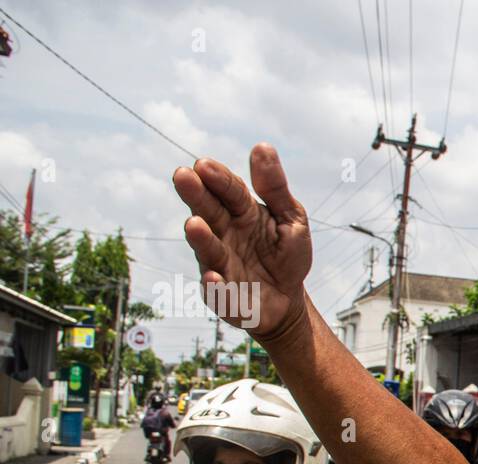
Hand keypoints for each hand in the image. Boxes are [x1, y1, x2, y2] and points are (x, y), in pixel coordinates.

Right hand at [172, 144, 311, 341]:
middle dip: (195, 195)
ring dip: (201, 238)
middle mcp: (222, 234)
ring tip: (195, 225)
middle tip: (182, 176)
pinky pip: (217, 291)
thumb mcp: (292, 219)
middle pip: (207, 211)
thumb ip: (275, 188)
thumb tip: (262, 147)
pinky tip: (215, 277)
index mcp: (241, 212)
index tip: (204, 164)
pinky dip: (215, 285)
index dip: (218, 178)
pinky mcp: (221, 294)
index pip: (229, 190)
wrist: (287, 300)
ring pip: (207, 249)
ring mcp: (218, 263)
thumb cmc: (287, 255)